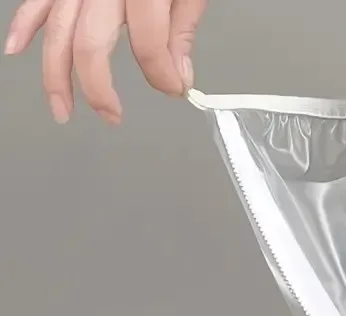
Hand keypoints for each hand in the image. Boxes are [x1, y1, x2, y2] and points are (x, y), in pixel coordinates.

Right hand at [4, 0, 205, 124]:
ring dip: (54, 74)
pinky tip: (16, 50)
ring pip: (57, 30)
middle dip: (99, 88)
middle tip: (111, 116)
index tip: (176, 89)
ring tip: (61, 108)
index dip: (163, 77)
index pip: (150, 48)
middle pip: (90, 45)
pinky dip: (25, 23)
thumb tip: (180, 74)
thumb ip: (182, 29)